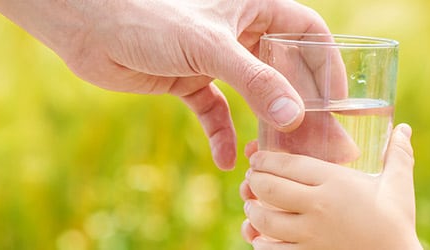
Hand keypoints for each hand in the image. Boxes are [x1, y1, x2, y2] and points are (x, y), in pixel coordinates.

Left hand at [0, 0, 334, 169]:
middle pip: (283, 70)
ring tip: (279, 157)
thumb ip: (255, 80)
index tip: (338, 100)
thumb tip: (295, 117)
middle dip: (298, 106)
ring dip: (264, 126)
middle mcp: (239, 32)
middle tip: (317, 143)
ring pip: (252, 95)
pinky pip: (215, 111)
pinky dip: (221, 134)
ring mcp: (215, 59)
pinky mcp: (190, 80)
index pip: (307, 33)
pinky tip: (227, 159)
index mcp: (253, 8)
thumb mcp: (211, 47)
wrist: (91, 28)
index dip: (326, 64)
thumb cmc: (151, 19)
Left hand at [240, 124, 421, 249]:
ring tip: (251, 206)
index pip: (289, 164)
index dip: (266, 159)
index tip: (257, 158)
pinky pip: (269, 248)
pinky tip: (259, 236)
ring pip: (264, 219)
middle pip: (269, 188)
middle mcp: (319, 207)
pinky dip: (259, 241)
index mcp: (336, 183)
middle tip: (251, 178)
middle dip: (254, 181)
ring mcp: (310, 235)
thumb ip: (398, 156)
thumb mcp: (399, 187)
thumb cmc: (397, 225)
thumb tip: (403, 128)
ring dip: (252, 210)